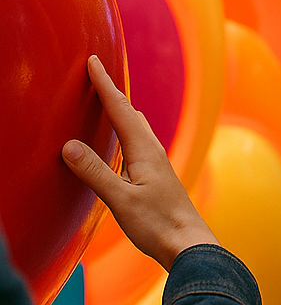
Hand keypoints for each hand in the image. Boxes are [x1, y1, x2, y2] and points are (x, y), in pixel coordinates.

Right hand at [62, 56, 218, 270]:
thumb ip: (94, 173)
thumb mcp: (120, 199)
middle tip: (96, 73)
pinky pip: (139, 140)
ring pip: (137, 126)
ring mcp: (158, 162)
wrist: (188, 243)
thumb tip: (68, 146)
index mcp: (144, 150)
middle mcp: (153, 150)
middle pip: (130, 112)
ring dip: (121, 109)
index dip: (105, 85)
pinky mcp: (157, 175)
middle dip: (112, 92)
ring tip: (107, 98)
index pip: (120, 109)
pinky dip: (127, 128)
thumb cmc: (157, 224)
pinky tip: (125, 138)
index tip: (93, 61)